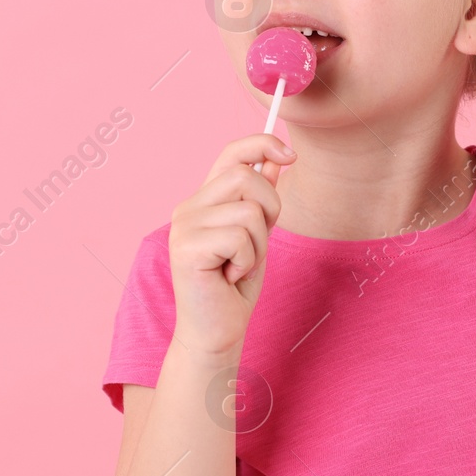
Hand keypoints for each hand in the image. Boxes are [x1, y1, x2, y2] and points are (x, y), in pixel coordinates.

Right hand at [166, 133, 295, 354]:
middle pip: (245, 176)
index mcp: (204, 200)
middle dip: (270, 209)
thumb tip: (277, 160)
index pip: (231, 153)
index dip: (262, 144)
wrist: (216, 332)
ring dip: (259, 244)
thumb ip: (260, 200)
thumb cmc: (234, 287)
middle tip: (256, 244)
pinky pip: (240, 237)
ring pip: (248, 210)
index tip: (291, 155)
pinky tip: (229, 277)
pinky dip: (247, 261)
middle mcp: (188, 207)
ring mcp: (184, 226)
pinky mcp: (186, 248)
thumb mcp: (256, 236)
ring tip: (240, 265)